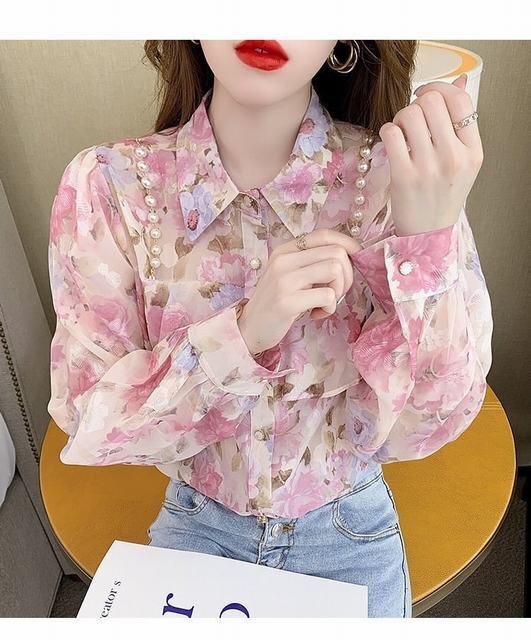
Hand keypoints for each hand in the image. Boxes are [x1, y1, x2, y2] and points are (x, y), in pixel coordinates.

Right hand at [237, 229, 361, 353]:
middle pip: (336, 253)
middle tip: (335, 292)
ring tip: (325, 302)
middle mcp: (283, 260)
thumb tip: (348, 255)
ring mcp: (284, 281)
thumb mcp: (289, 274)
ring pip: (335, 269)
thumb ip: (311, 262)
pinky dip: (329, 308)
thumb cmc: (276, 301)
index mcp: (285, 250)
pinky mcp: (288, 302)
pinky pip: (327, 296)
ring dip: (339, 291)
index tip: (355, 258)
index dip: (348, 243)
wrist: (249, 327)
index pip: (324, 235)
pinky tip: (316, 314)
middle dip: (347, 275)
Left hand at [378, 74, 483, 236]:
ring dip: (400, 118)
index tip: (426, 94)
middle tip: (412, 120)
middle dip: (416, 104)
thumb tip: (461, 81)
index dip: (440, 88)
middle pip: (431, 102)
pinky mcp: (404, 176)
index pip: (460, 101)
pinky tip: (392, 143)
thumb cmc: (443, 193)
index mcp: (473, 151)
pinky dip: (387, 131)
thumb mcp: (463, 160)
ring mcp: (428, 167)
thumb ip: (461, 123)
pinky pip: (390, 133)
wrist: (428, 232)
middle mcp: (453, 158)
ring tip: (402, 134)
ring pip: (408, 114)